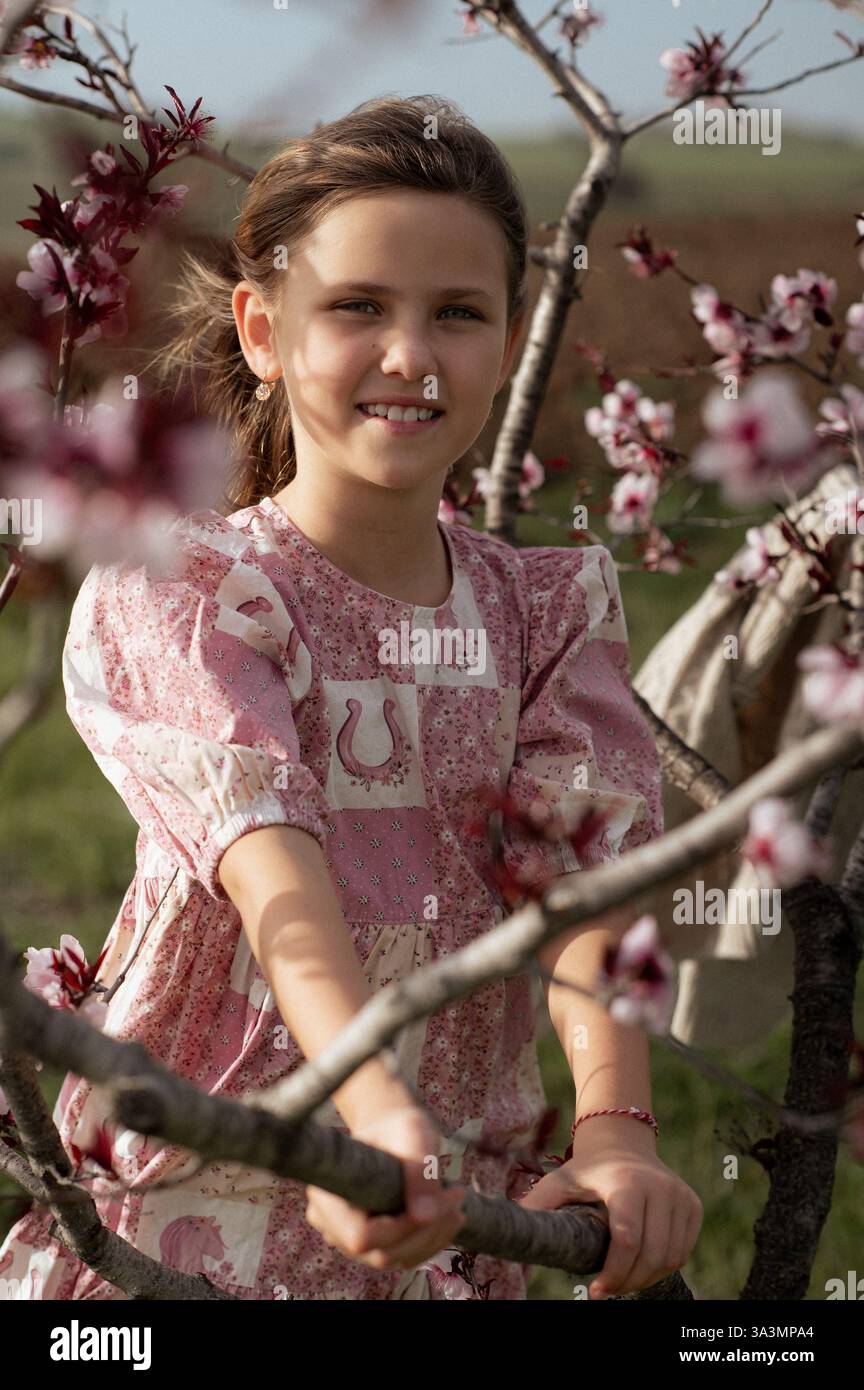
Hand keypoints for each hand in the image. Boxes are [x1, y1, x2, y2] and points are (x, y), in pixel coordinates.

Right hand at [305, 1104, 466, 1271]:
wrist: (395, 1133)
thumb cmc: (398, 1126)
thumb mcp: (412, 1134)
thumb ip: (417, 1171)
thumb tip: (424, 1217)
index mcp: (328, 1192)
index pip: (360, 1235)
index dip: (400, 1228)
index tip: (438, 1196)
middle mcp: (331, 1223)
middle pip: (380, 1254)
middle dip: (426, 1231)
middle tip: (457, 1195)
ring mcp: (349, 1239)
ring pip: (396, 1259)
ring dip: (434, 1236)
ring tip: (457, 1201)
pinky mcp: (372, 1245)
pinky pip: (404, 1257)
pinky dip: (432, 1240)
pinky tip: (451, 1214)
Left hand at [516, 1118, 702, 1298]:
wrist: (622, 1143)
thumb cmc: (587, 1169)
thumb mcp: (560, 1181)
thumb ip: (537, 1206)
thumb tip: (508, 1233)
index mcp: (626, 1182)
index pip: (627, 1240)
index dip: (613, 1273)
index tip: (596, 1291)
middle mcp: (659, 1187)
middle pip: (651, 1255)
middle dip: (628, 1281)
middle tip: (607, 1290)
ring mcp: (681, 1196)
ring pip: (671, 1257)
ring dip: (646, 1278)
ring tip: (622, 1280)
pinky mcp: (693, 1205)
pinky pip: (683, 1251)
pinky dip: (664, 1267)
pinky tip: (641, 1266)